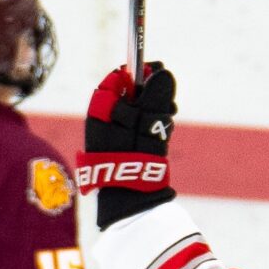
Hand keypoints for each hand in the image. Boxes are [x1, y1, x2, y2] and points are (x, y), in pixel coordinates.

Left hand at [77, 63, 177, 207]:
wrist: (127, 200)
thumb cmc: (131, 158)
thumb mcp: (145, 123)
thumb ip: (154, 97)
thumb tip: (163, 72)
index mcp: (100, 111)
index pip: (118, 79)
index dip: (139, 73)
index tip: (158, 69)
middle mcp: (105, 121)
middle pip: (132, 95)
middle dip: (153, 94)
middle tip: (168, 98)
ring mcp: (117, 135)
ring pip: (141, 111)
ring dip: (157, 111)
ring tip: (168, 116)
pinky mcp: (129, 148)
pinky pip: (143, 127)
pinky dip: (156, 126)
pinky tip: (164, 131)